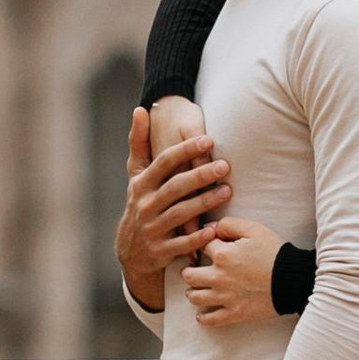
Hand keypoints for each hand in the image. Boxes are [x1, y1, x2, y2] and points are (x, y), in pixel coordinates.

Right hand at [116, 105, 232, 310]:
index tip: (207, 139)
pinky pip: (182, 243)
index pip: (163, 162)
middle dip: (200, 175)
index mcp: (140, 184)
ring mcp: (152, 228)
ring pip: (180, 213)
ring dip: (204, 202)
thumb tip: (140, 109)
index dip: (185, 150)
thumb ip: (139, 143)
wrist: (131, 250)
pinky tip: (215, 229)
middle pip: (175, 187)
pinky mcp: (161, 250)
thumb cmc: (141, 202)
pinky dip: (198, 237)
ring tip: (227, 191)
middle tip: (225, 165)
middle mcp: (145, 205)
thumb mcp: (136, 175)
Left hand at [181, 218, 284, 330]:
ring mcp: (225, 297)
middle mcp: (219, 277)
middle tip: (195, 270)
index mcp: (223, 255)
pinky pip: (210, 320)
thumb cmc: (275, 253)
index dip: (206, 243)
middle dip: (190, 270)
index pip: (201, 246)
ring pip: (194, 297)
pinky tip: (203, 313)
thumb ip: (230, 224)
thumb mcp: (255, 229)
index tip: (211, 246)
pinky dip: (203, 317)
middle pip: (188, 274)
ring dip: (193, 292)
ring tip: (197, 290)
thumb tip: (211, 228)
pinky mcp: (234, 313)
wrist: (294, 280)